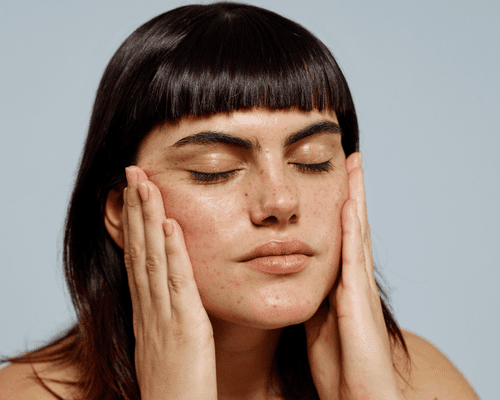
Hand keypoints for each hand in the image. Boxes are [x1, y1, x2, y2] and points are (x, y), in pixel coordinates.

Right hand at [123, 166, 216, 399]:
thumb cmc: (175, 387)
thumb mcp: (165, 346)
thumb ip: (166, 317)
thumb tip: (168, 295)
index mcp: (148, 311)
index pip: (138, 258)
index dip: (135, 223)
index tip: (135, 193)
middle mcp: (150, 308)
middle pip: (140, 249)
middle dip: (136, 209)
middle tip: (133, 172)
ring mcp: (164, 317)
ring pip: (153, 258)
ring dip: (149, 219)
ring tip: (146, 183)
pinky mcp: (186, 328)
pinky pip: (177, 284)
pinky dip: (173, 253)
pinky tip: (171, 225)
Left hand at [304, 153, 404, 399]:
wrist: (357, 395)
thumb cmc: (337, 364)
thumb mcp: (319, 322)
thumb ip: (313, 297)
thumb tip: (292, 276)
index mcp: (339, 283)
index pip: (340, 235)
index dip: (340, 206)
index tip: (334, 178)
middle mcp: (351, 279)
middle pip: (352, 226)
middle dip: (352, 193)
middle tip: (351, 159)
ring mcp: (357, 288)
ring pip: (357, 233)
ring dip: (356, 199)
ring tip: (354, 167)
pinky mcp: (357, 301)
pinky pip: (352, 258)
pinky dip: (352, 230)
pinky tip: (348, 205)